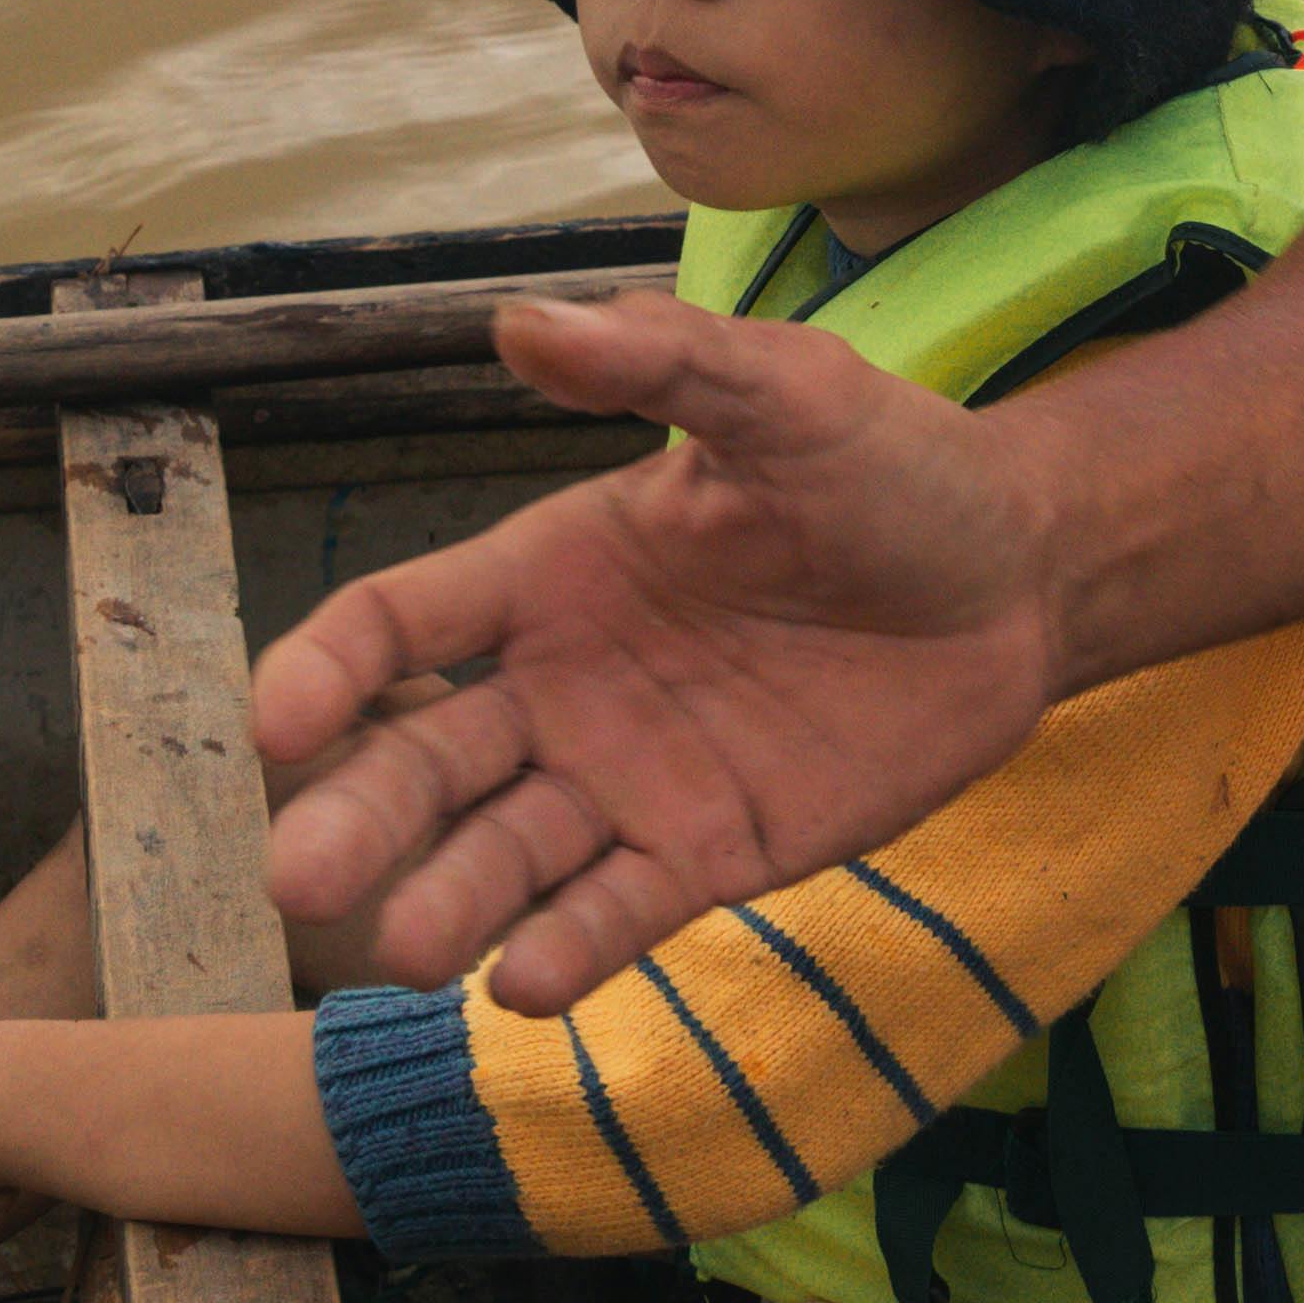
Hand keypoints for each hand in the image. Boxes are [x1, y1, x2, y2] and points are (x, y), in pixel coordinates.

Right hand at [252, 289, 1076, 1012]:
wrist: (1021, 578)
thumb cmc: (891, 470)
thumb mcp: (787, 396)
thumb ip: (662, 360)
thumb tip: (519, 318)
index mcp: (549, 573)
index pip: (400, 624)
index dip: (329, 668)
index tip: (282, 722)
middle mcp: (563, 688)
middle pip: (425, 764)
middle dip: (357, 820)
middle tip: (301, 883)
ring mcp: (630, 782)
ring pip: (505, 856)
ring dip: (449, 903)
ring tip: (407, 951)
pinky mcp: (711, 855)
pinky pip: (620, 913)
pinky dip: (570, 952)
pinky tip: (526, 984)